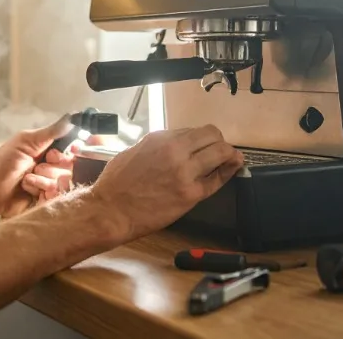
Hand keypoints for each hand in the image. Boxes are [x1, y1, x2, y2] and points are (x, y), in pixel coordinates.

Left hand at [0, 116, 82, 218]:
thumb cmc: (4, 161)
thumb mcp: (26, 140)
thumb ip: (52, 131)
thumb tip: (73, 115)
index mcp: (50, 152)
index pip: (72, 153)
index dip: (64, 155)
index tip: (51, 155)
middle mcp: (52, 168)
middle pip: (69, 170)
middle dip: (50, 169)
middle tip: (35, 168)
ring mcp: (49, 185)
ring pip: (62, 184)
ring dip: (42, 181)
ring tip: (26, 180)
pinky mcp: (45, 202)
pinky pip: (56, 198)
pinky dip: (41, 192)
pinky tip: (28, 189)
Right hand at [91, 124, 243, 240]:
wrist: (111, 211)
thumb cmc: (116, 184)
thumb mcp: (135, 151)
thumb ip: (158, 145)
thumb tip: (175, 144)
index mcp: (160, 138)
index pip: (194, 130)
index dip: (203, 138)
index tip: (205, 145)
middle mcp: (175, 150)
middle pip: (213, 135)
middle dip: (219, 142)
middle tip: (221, 150)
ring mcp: (185, 172)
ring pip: (221, 153)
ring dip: (228, 154)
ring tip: (231, 159)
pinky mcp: (191, 194)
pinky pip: (217, 179)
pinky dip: (227, 173)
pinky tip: (231, 170)